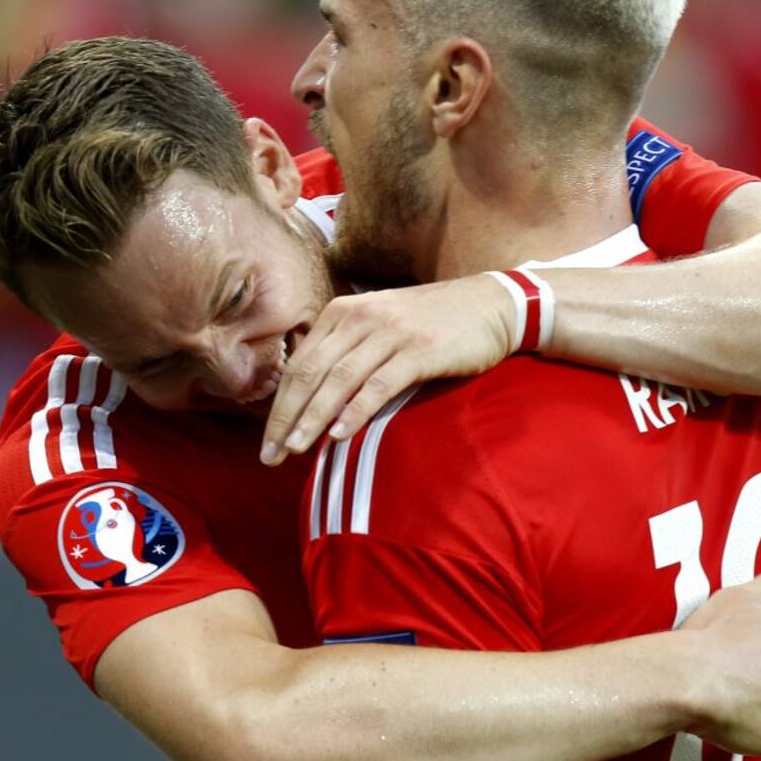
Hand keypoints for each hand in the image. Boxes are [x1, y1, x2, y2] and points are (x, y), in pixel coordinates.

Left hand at [261, 274, 516, 463]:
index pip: (299, 364)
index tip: (269, 443)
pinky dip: (356, 411)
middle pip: (310, 372)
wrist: (492, 305)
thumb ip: (347, 351)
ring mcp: (390, 332)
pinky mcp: (420, 350)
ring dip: (313, 418)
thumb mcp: (380, 325)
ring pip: (339, 379)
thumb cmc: (433, 323)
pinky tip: (340, 435)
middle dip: (287, 417)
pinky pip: (379, 385)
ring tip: (296, 450)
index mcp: (343, 311)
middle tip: (272, 456)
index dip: (279, 406)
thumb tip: (311, 399)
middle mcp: (360, 316)